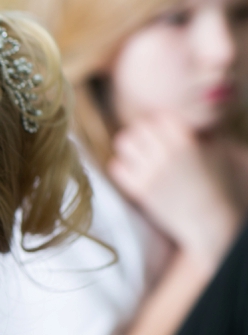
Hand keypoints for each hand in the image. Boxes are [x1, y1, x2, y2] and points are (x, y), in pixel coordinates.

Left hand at [108, 113, 239, 262]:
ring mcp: (150, 171)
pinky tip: (134, 171)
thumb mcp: (218, 150)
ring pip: (123, 142)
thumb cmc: (219, 184)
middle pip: (139, 126)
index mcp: (187, 140)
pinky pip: (116, 167)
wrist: (211, 221)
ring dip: (130, 146)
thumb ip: (201, 129)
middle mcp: (166, 153)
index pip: (160, 117)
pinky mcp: (139, 190)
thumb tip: (189, 112)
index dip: (162, 123)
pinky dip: (123, 166)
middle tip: (150, 142)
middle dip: (144, 133)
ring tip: (139, 154)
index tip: (165, 132)